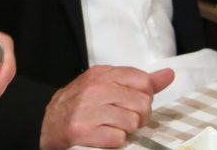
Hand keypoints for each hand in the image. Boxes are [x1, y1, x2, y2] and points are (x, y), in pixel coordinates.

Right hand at [39, 65, 174, 149]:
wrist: (48, 125)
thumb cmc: (81, 106)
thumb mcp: (106, 86)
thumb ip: (138, 82)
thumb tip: (168, 74)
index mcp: (101, 74)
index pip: (142, 80)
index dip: (144, 96)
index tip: (133, 103)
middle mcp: (94, 88)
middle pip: (142, 103)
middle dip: (138, 117)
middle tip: (124, 120)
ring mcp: (87, 109)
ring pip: (132, 122)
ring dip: (125, 130)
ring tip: (112, 127)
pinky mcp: (82, 130)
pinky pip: (118, 138)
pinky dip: (114, 141)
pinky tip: (103, 136)